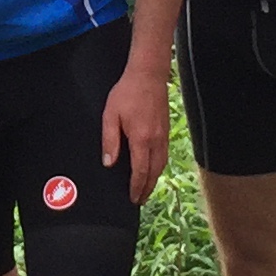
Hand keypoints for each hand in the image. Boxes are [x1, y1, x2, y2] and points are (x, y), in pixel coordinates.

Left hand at [100, 65, 171, 203]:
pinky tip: (154, 168)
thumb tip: (109, 163)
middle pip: (154, 172)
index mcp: (141, 139)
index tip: (132, 198)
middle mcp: (155, 140)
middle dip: (147, 188)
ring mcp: (163, 135)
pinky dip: (159, 166)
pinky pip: (164, 154)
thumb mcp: (110, 115)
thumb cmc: (127, 93)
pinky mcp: (166, 129)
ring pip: (162, 164)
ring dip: (154, 179)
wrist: (148, 75)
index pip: (140, 171)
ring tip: (146, 188)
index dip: (136, 187)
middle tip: (139, 200)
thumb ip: (110, 141)